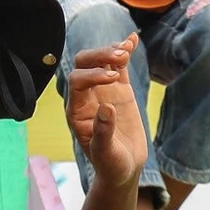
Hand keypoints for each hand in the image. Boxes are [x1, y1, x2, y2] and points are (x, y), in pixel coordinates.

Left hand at [67, 37, 144, 188]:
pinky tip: (133, 40)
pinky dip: (124, 51)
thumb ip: (103, 133)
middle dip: (99, 56)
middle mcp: (85, 96)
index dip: (93, 75)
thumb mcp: (106, 154)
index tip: (114, 78)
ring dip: (111, 51)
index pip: (77, 81)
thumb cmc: (110, 165)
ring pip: (100, 60)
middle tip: (120, 57)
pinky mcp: (119, 90)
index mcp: (76, 111)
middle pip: (83, 64)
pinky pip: (118, 65)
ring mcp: (102, 90)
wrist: (123, 169)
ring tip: (127, 49)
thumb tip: (105, 108)